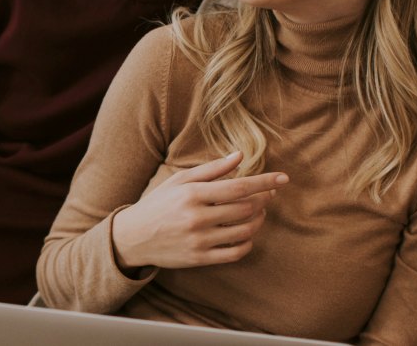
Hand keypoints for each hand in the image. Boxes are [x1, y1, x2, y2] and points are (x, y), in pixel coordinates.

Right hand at [112, 151, 287, 269]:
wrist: (133, 237)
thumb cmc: (159, 203)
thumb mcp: (180, 180)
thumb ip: (212, 169)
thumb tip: (239, 156)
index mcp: (193, 194)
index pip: (239, 187)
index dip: (265, 182)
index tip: (283, 178)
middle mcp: (197, 217)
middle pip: (246, 208)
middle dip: (263, 200)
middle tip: (269, 194)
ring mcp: (199, 240)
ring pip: (244, 231)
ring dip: (258, 220)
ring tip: (258, 211)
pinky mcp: (200, 258)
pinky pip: (235, 252)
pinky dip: (247, 242)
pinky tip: (247, 232)